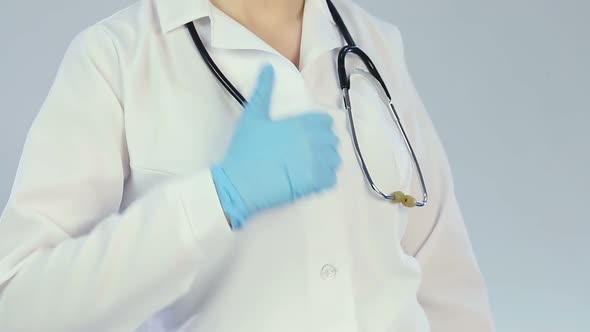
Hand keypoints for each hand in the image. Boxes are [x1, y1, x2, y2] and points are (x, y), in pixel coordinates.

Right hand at [212, 65, 341, 228]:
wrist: (239, 183)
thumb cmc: (245, 149)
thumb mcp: (252, 116)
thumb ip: (263, 91)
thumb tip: (268, 67)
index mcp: (302, 124)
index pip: (325, 121)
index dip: (318, 127)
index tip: (306, 135)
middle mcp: (314, 142)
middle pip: (332, 140)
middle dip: (323, 144)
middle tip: (306, 152)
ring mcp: (316, 164)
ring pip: (334, 160)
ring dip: (326, 161)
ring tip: (309, 166)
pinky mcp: (315, 184)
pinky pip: (331, 179)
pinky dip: (324, 179)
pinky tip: (310, 179)